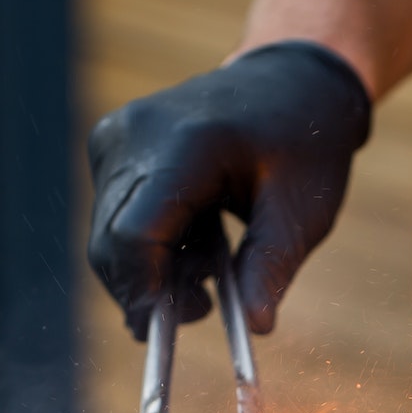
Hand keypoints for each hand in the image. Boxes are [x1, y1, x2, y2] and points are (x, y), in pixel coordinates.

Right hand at [87, 41, 371, 339]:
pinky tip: (197, 240)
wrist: (290, 82)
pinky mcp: (111, 147)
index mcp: (186, 143)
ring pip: (107, 235)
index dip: (144, 292)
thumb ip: (273, 267)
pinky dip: (149, 245)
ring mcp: (115, 137)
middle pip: (110, 242)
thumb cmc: (304, 145)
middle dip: (147, 289)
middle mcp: (134, 134)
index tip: (170, 331)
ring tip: (212, 264)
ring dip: (151, 268)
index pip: (134, 234)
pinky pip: (113, 217)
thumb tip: (257, 328)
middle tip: (203, 308)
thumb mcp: (303, 211)